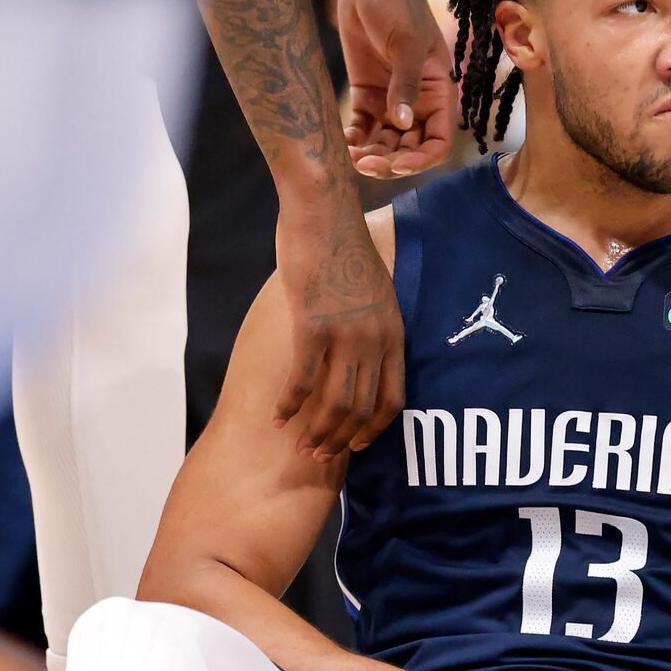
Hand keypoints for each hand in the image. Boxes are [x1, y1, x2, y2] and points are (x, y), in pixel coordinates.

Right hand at [274, 197, 403, 457]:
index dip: (375, 430)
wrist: (324, 213)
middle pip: (362, 409)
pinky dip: (289, 404)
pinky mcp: (313, 326)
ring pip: (334, 403)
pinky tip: (277, 417)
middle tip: (319, 456)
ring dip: (316, 431)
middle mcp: (374, 339)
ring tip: (300, 446)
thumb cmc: (343, 247)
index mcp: (393, 331)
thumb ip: (372, 322)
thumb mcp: (375, 289)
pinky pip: (303, 380)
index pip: (393, 398)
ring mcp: (345, 334)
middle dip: (340, 440)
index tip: (357, 446)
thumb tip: (362, 350)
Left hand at [339, 0, 453, 179]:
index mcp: (438, 93)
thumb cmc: (398, 3)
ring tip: (351, 157)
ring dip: (371, 155)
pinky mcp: (365, 92)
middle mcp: (417, 101)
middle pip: (409, 148)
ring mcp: (390, 99)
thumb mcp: (406, 44)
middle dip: (391, 161)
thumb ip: (406, 84)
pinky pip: (362, 127)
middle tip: (365, 163)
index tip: (398, 164)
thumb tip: (403, 123)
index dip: (421, 159)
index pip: (438, 141)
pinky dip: (354, 139)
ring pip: (384, 142)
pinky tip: (342, 144)